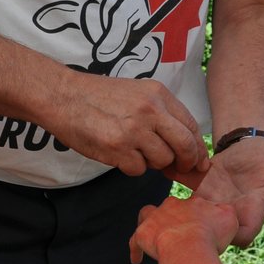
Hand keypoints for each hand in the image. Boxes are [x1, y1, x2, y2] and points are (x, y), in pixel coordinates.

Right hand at [49, 71, 209, 177]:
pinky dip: (131, 167)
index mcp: (158, 94)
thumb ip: (160, 114)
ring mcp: (135, 130)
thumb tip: (182, 146)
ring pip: (162, 160)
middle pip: (185, 146)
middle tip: (180, 169)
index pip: (191, 125)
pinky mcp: (118, 148)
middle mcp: (151, 110)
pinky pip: (138, 170)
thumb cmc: (98, 97)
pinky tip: (119, 154)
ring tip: (134, 151)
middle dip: (186, 162)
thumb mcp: (136, 93)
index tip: (199, 161)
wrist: (64, 96)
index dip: (198, 148)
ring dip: (152, 163)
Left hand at [129, 195, 239, 263]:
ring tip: (154, 239)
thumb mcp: (230, 220)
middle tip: (181, 235)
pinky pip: (135, 241)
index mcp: (194, 202)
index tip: (201, 228)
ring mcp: (156, 218)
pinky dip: (136, 250)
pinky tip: (137, 260)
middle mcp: (173, 205)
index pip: (194, 205)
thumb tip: (225, 212)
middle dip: (175, 218)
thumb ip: (227, 213)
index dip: (198, 216)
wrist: (189, 247)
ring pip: (148, 215)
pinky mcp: (143, 234)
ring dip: (151, 226)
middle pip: (171, 207)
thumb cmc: (211, 236)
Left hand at [167, 137, 263, 246]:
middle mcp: (230, 216)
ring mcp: (213, 208)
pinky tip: (163, 187)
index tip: (217, 220)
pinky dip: (172, 201)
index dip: (229, 236)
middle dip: (198, 231)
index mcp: (252, 213)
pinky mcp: (198, 197)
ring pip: (194, 224)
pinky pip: (183, 207)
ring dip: (180, 218)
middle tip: (184, 217)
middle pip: (214, 237)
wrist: (250, 146)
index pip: (240, 238)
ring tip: (168, 206)